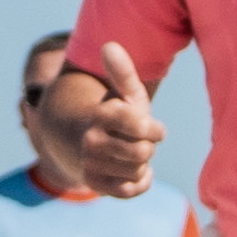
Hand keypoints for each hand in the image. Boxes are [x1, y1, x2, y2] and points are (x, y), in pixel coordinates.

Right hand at [28, 38, 163, 179]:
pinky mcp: (94, 185)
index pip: (143, 128)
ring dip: (142, 164)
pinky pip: (131, 190)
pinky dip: (139, 181)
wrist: (83, 140)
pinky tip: (133, 171)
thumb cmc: (116, 116)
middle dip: (147, 147)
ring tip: (129, 153)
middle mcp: (91, 140)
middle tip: (137, 141)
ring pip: (138, 171)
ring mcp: (90, 164)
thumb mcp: (124, 94)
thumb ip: (123, 72)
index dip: (154, 129)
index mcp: (102, 114)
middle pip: (144, 153)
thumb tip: (109, 45)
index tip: (150, 126)